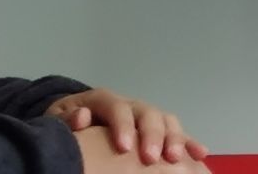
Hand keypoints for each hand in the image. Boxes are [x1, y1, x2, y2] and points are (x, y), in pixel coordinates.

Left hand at [51, 91, 207, 165]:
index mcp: (103, 99)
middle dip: (152, 135)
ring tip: (175, 159)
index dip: (123, 125)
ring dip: (174, 138)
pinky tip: (200, 154)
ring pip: (166, 120)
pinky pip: (176, 133)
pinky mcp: (155, 130)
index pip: (116, 107)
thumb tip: (81, 117)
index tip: (124, 148)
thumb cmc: (65, 124)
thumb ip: (66, 118)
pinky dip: (189, 142)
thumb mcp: (56, 118)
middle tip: (152, 158)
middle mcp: (129, 104)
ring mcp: (145, 116)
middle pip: (147, 112)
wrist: (73, 121)